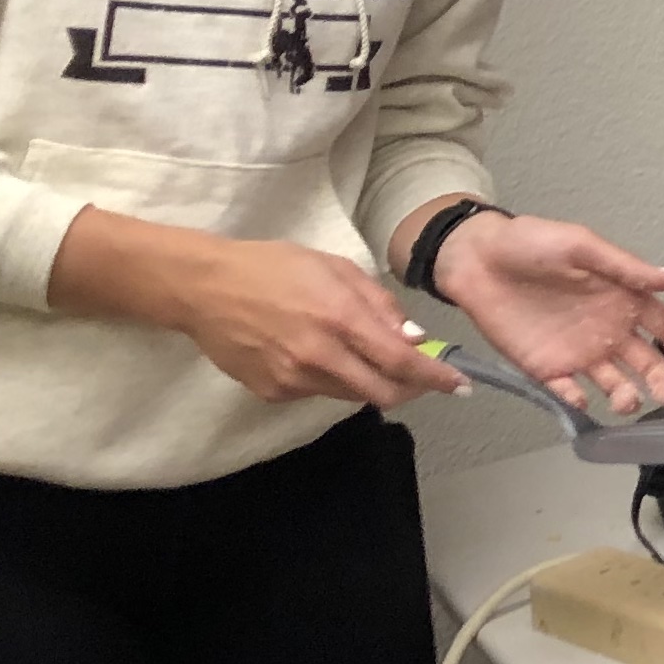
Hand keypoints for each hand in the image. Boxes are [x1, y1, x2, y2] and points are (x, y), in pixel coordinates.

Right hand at [176, 234, 469, 409]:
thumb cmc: (273, 267)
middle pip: (382, 393)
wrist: (204, 288)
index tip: (459, 384)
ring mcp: (293, 380)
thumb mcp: (336, 268)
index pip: (402, 362)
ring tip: (363, 354)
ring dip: (371, 382)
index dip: (435, 378)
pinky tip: (319, 353)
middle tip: (422, 378)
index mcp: (340, 318)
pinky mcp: (272, 393)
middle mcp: (318, 356)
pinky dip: (334, 379)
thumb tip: (416, 339)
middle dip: (410, 390)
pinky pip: (319, 393)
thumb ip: (380, 304)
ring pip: (352, 395)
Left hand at [434, 212, 663, 416]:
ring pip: (614, 384)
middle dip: (662, 380)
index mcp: (624, 299)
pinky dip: (578, 401)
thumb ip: (625, 267)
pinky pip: (568, 392)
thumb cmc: (532, 243)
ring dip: (626, 396)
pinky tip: (581, 399)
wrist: (477, 259)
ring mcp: (579, 352)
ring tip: (626, 401)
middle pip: (647, 363)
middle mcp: (608, 331)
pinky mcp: (547, 369)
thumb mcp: (582, 246)